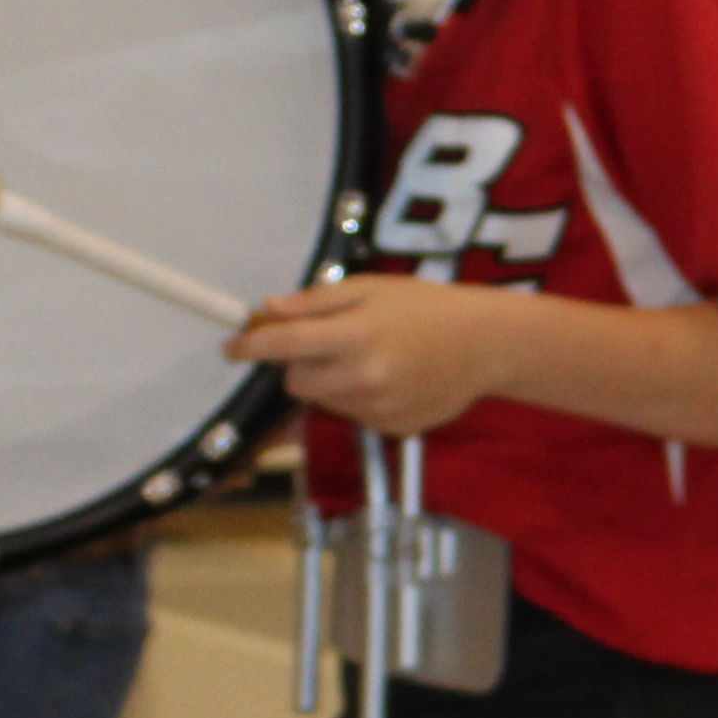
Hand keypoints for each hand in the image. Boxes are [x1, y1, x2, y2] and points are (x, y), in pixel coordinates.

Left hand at [230, 275, 536, 433]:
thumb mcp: (372, 288)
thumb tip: (270, 309)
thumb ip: (317, 301)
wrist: (486, 345)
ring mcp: (378, 408)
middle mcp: (363, 377)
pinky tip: (391, 379)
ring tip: (370, 359)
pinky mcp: (391, 428)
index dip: (250, 346)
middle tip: (328, 344)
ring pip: (324, 402)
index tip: (232, 347)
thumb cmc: (427, 307)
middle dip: (300, 365)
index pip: (283, 345)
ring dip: (331, 383)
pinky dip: (360, 400)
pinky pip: (354, 417)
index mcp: (354, 335)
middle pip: (296, 383)